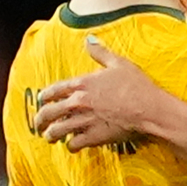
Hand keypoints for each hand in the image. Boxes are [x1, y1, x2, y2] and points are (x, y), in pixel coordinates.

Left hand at [29, 42, 177, 149]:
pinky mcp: (93, 137)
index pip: (54, 90)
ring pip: (57, 130)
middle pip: (50, 112)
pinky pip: (73, 144)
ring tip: (49, 138)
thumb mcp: (119, 63)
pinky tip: (71, 146)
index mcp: (82, 84)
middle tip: (38, 124)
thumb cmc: (136, 86)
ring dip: (51, 135)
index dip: (44, 96)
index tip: (40, 101)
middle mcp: (79, 102)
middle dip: (40, 119)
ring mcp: (84, 120)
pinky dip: (70, 146)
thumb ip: (100, 52)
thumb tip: (89, 39)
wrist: (148, 109)